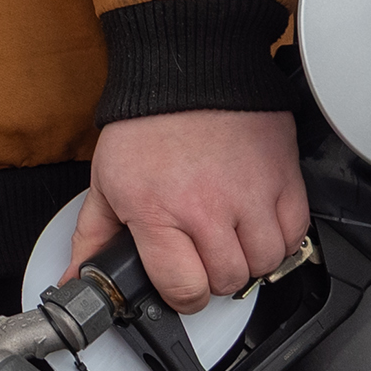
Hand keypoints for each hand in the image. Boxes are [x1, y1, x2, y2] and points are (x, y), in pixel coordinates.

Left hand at [71, 109, 308, 312]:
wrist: (186, 73)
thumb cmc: (145, 126)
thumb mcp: (105, 183)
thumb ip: (93, 238)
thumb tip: (75, 279)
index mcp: (158, 212)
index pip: (183, 289)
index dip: (180, 296)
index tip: (179, 287)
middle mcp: (207, 208)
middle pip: (226, 281)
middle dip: (211, 278)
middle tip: (201, 256)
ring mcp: (250, 195)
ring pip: (264, 264)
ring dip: (247, 260)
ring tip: (227, 238)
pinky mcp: (283, 179)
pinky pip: (294, 234)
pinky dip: (277, 238)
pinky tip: (255, 223)